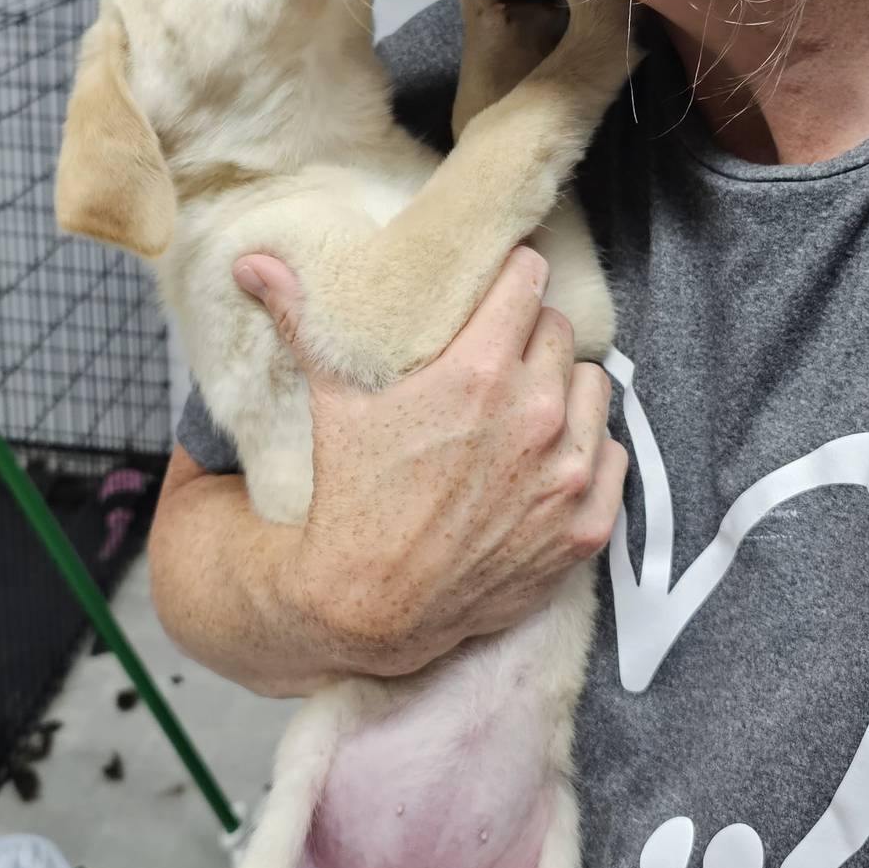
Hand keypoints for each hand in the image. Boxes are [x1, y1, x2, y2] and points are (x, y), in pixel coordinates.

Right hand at [232, 244, 627, 676]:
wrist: (373, 606)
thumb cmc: (352, 498)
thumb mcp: (332, 401)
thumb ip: (303, 319)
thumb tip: (253, 261)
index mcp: (480, 372)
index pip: (530, 282)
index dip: (515, 276)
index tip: (504, 283)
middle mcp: (536, 416)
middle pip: (559, 332)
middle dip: (531, 335)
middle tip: (501, 353)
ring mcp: (568, 474)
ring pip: (592, 387)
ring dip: (565, 389)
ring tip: (527, 406)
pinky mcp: (586, 525)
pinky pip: (615, 455)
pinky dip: (590, 453)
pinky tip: (550, 460)